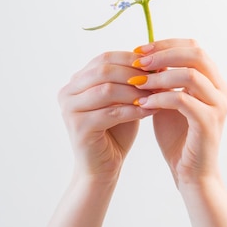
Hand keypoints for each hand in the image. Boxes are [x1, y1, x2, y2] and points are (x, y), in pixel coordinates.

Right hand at [58, 51, 154, 182]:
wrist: (102, 167)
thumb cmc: (116, 131)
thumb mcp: (125, 99)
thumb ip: (133, 80)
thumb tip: (159, 59)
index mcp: (77, 80)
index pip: (105, 58)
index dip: (131, 59)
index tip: (157, 64)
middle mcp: (68, 92)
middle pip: (103, 70)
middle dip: (134, 73)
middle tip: (159, 78)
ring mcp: (70, 109)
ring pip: (107, 90)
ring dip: (135, 91)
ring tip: (158, 94)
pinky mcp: (78, 127)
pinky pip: (111, 113)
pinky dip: (134, 111)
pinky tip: (151, 111)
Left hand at [128, 39, 226, 187]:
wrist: (190, 173)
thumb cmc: (178, 137)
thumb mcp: (168, 101)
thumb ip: (163, 80)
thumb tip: (144, 56)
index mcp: (214, 81)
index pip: (194, 47)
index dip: (166, 44)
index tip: (140, 49)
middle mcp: (221, 90)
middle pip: (196, 54)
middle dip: (164, 54)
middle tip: (138, 61)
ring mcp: (218, 106)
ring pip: (190, 75)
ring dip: (159, 76)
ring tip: (137, 82)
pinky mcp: (208, 123)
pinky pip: (182, 100)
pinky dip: (159, 98)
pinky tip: (143, 103)